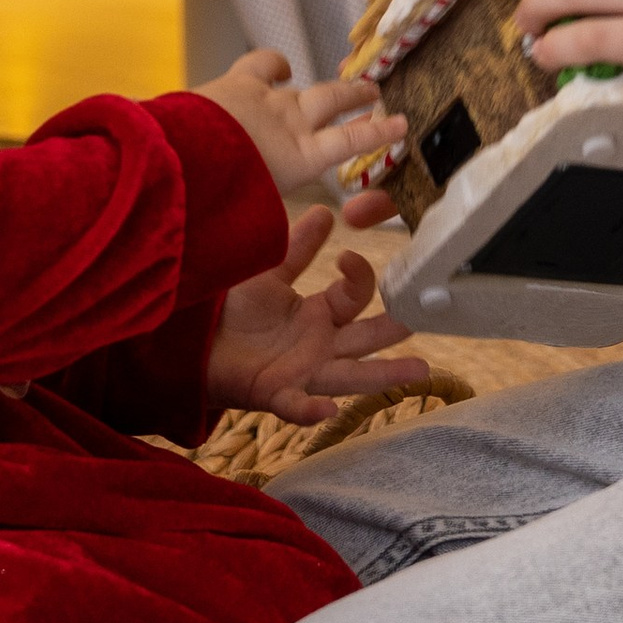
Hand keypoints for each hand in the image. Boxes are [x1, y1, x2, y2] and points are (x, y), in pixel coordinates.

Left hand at [197, 49, 404, 213]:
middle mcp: (292, 121)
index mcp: (301, 157)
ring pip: (306, 84)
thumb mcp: (253, 214)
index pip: (350, 142)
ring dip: (326, 83)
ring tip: (343, 79)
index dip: (379, 133)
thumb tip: (259, 229)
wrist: (183, 160)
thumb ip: (265, 211)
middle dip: (357, 97)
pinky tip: (280, 66)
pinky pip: (264, 64)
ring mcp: (268, 97)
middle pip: (334, 102)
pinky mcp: (240, 82)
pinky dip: (275, 63)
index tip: (402, 125)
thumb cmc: (219, 197)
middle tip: (376, 93)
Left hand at [206, 204, 431, 423]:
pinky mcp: (277, 395)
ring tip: (419, 371)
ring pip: (352, 375)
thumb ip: (297, 248)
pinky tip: (327, 410)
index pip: (356, 296)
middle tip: (427, 317)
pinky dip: (311, 410)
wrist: (195, 344)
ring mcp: (305, 374)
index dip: (360, 277)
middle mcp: (322, 346)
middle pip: (368, 338)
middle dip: (396, 329)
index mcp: (321, 314)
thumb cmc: (235, 312)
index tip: (347, 257)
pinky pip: (297, 405)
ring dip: (384, 375)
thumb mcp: (270, 274)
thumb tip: (326, 212)